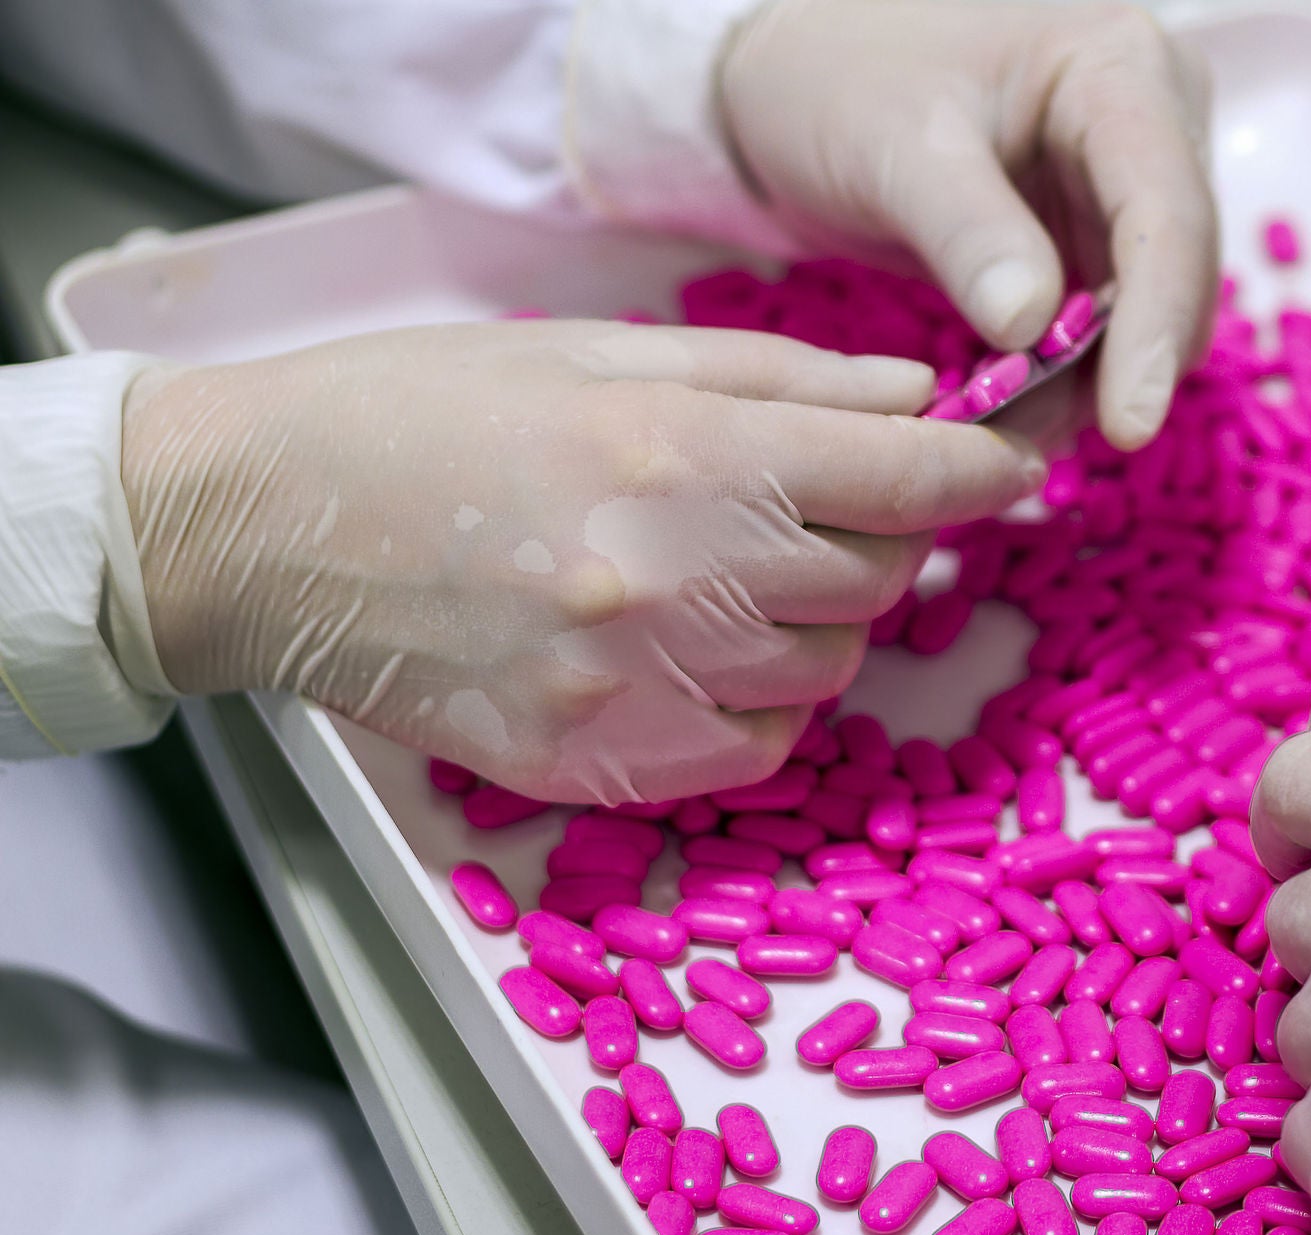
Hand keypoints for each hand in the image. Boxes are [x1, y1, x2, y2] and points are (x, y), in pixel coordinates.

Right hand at [121, 321, 1040, 803]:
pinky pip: (756, 751)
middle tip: (827, 501)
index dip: (981, 471)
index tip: (1013, 466)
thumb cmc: (420, 414)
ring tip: (736, 573)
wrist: (258, 528)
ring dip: (820, 622)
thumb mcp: (597, 352)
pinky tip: (697, 652)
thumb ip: (776, 379)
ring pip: (829, 672)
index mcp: (677, 453)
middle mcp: (672, 580)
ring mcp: (632, 687)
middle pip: (880, 578)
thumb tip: (915, 402)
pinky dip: (760, 705)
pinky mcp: (594, 767)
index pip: (902, 478)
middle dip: (884, 534)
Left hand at [718, 0, 1218, 448]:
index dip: (1155, 326)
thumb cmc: (836, 82)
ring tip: (1005, 430)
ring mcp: (1126, 181)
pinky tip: (1008, 411)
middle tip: (1029, 441)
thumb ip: (968, 232)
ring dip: (1088, 383)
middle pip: (1175, 271)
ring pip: (1147, 312)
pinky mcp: (1095, 234)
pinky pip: (1105, 324)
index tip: (1128, 425)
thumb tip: (1033, 332)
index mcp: (1117, 67)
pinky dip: (1064, 376)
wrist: (797, 81)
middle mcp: (1149, 117)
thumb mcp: (892, 147)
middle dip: (1118, 367)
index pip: (1165, 212)